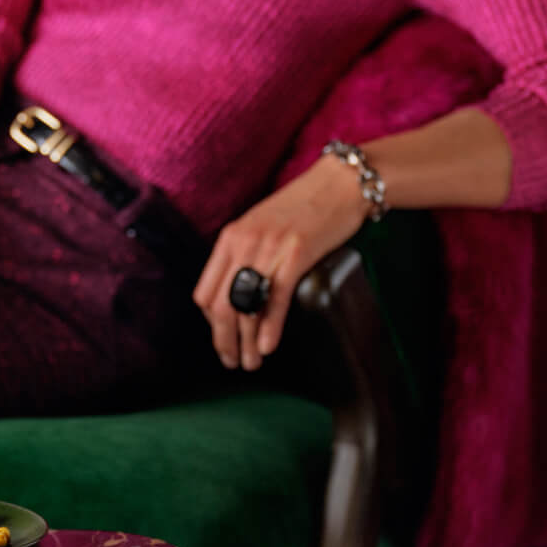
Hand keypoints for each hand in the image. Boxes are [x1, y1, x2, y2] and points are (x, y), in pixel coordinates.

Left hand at [193, 158, 367, 370]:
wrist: (340, 183)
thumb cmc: (305, 206)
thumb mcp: (262, 226)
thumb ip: (246, 254)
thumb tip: (239, 291)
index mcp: (231, 237)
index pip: (205, 291)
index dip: (211, 323)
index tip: (222, 338)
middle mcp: (244, 243)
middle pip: (220, 304)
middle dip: (223, 340)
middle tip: (232, 362)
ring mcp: (270, 247)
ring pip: (245, 306)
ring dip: (245, 342)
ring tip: (251, 363)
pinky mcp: (297, 253)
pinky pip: (276, 297)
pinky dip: (269, 326)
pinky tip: (266, 345)